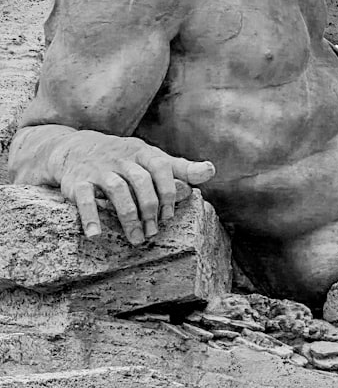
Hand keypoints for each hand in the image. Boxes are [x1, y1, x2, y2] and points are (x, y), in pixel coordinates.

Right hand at [56, 133, 215, 244]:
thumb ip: (181, 168)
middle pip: (141, 181)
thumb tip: (210, 170)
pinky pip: (84, 198)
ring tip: (136, 238)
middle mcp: (122, 159)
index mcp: (143, 153)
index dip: (168, 192)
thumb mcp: (153, 159)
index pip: (162, 167)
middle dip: (150, 209)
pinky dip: (90, 216)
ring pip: (117, 190)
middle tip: (153, 232)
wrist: (77, 149)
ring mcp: (99, 169)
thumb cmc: (125, 159)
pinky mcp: (77, 182)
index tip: (169, 216)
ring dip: (128, 216)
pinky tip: (95, 235)